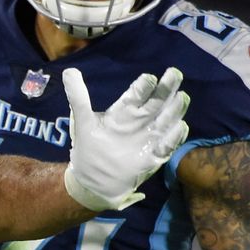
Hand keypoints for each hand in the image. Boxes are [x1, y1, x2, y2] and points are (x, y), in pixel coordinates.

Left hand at [63, 67, 188, 210]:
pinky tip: (180, 126)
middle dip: (166, 89)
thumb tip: (68, 71)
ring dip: (174, 110)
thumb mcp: (83, 121)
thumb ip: (78, 97)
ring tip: (181, 97)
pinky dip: (173, 137)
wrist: (93, 179)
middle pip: (156, 103)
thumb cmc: (90, 148)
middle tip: (174, 73)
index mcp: (124, 112)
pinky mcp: (153, 156)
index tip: (149, 77)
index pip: (136, 95)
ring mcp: (148, 138)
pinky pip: (166, 145)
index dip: (143, 86)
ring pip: (165, 120)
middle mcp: (140, 122)